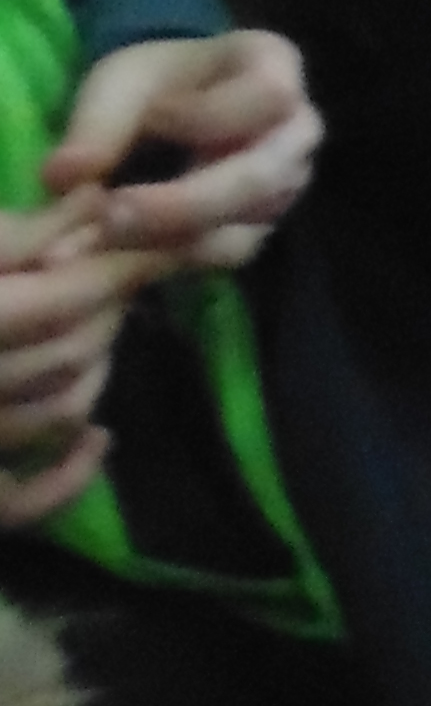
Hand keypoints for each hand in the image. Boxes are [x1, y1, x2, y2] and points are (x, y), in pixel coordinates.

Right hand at [0, 190, 125, 529]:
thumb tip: (95, 204)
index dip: (112, 251)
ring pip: (58, 407)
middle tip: (124, 262)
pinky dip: (67, 474)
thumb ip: (9, 237)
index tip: (142, 217)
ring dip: (91, 362)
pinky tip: (99, 439)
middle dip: (105, 300)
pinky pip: (19, 501)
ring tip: (98, 321)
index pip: (63, 288)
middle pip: (69, 345)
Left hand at [45, 29, 318, 274]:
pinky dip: (169, 258)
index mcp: (277, 67)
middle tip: (107, 216)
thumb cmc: (154, 82)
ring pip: (243, 227)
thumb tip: (62, 177)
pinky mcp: (259, 227)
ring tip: (96, 239)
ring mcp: (286, 185)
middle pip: (261, 178)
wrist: (168, 109)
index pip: (269, 96)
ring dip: (168, 240)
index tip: (150, 117)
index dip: (209, 115)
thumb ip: (98, 124)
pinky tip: (117, 253)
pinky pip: (224, 253)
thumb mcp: (120, 82)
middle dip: (182, 204)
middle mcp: (298, 130)